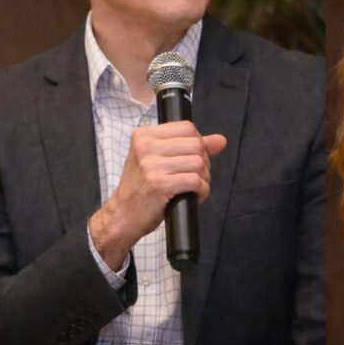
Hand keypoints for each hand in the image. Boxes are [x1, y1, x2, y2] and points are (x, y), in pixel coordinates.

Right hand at [89, 121, 227, 267]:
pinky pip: (195, 181)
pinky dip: (202, 191)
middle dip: (204, 163)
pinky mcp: (158, 184)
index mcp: (144, 135)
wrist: (122, 216)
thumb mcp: (158, 160)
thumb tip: (221, 140)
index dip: (199, 144)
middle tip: (196, 177)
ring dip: (204, 179)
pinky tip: (194, 196)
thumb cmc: (142, 188)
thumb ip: (189, 147)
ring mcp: (151, 165)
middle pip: (195, 145)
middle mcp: (145, 146)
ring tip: (194, 188)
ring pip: (198, 163)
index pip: (187, 128)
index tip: (193, 160)